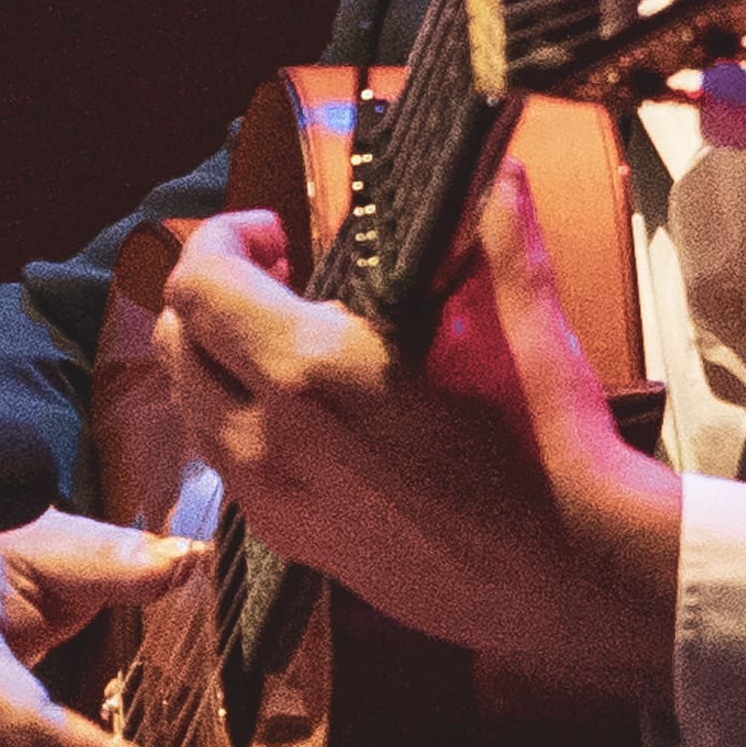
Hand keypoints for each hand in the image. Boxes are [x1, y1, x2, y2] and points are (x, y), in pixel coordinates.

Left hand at [155, 171, 680, 700]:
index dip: (222, 239)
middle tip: (277, 276)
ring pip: (187, 405)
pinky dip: (235, 416)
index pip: (199, 283)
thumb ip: (494, 233)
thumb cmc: (551, 449)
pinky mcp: (288, 540)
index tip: (275, 232)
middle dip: (211, 292)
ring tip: (282, 338)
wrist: (570, 580)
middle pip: (175, 339)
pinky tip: (300, 409)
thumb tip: (491, 166)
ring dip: (216, 356)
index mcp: (313, 371)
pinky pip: (222, 462)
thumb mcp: (526, 325)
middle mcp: (269, 438)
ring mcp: (270, 498)